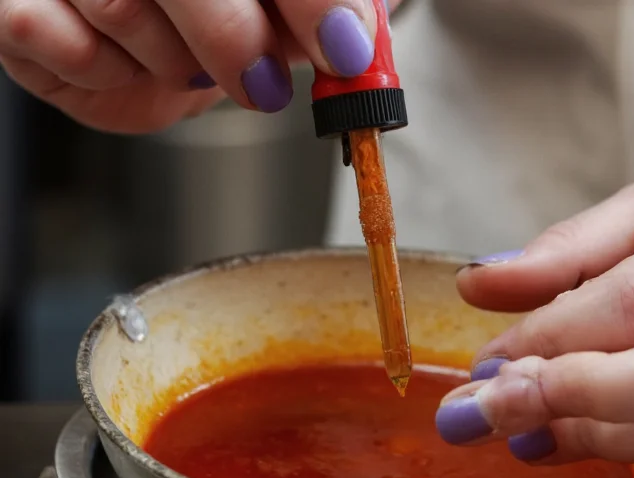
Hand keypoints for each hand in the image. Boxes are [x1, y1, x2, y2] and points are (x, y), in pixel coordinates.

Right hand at [0, 0, 395, 132]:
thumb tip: (367, 40)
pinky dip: (101, 69)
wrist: (135, 41)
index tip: (344, 48)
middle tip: (262, 82)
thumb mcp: (280, 9)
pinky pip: (53, 37)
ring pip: (119, 3)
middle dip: (233, 37)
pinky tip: (124, 60)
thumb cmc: (212, 14)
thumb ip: (331, 10)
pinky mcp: (16, 3)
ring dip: (169, 61)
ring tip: (183, 63)